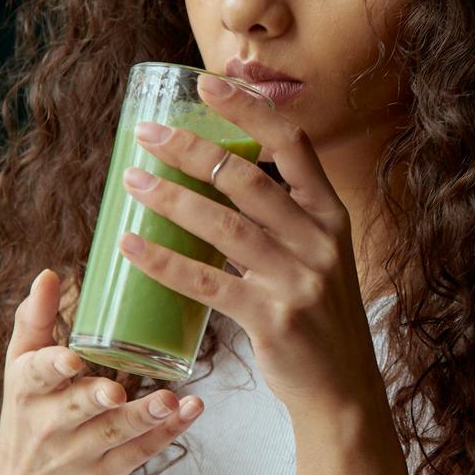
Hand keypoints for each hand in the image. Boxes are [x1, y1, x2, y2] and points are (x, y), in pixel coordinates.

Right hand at [0, 269, 203, 474]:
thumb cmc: (30, 407)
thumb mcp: (21, 364)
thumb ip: (35, 320)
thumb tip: (49, 274)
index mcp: (29, 390)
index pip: (36, 376)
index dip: (53, 367)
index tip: (71, 359)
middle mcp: (51, 424)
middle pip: (76, 410)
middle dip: (97, 399)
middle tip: (118, 390)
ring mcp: (80, 451)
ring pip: (113, 435)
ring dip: (144, 418)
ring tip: (170, 401)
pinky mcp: (107, 470)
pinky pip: (139, 453)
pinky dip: (168, 433)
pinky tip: (191, 410)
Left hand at [119, 73, 387, 416]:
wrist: (343, 391)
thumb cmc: (320, 317)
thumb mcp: (319, 256)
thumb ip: (283, 218)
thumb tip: (217, 176)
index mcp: (331, 215)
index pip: (292, 143)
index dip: (249, 108)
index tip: (207, 83)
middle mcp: (319, 240)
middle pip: (247, 178)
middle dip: (191, 149)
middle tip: (147, 132)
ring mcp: (298, 279)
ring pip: (223, 226)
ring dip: (171, 198)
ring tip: (131, 180)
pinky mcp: (272, 319)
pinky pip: (207, 283)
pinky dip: (164, 262)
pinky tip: (132, 246)